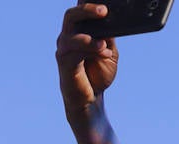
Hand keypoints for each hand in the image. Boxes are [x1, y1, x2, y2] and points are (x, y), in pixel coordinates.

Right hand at [56, 4, 118, 119]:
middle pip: (71, 15)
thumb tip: (114, 20)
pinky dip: (90, 50)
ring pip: (72, 34)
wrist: (91, 99)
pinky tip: (103, 52)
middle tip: (104, 10)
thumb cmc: (98, 74)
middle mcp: (68, 36)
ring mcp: (64, 49)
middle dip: (87, 10)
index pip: (79, 11)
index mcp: (78, 31)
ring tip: (105, 46)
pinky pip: (74, 52)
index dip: (87, 3)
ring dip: (91, 39)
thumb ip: (109, 37)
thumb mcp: (109, 53)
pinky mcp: (64, 63)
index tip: (103, 2)